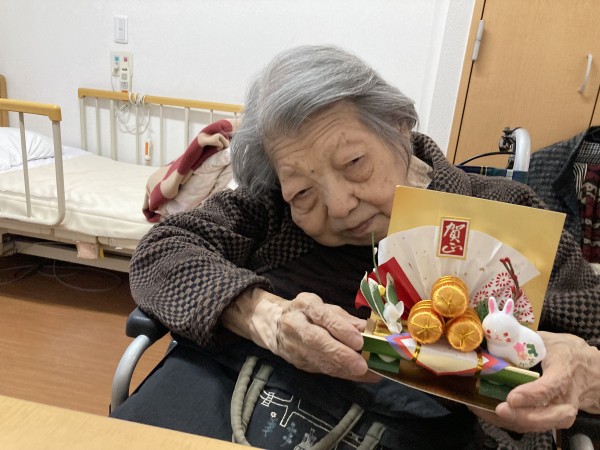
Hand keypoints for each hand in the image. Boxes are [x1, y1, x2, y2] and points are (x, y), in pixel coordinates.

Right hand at [222, 288, 380, 382]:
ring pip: (318, 359)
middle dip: (340, 354)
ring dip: (342, 368)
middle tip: (362, 365)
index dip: (340, 328)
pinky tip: (356, 376)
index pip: (322, 315)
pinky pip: (320, 369)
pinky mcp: (297, 362)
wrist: (274, 325)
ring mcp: (293, 346)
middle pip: (317, 340)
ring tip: (365, 373)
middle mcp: (295, 324)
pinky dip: (339, 373)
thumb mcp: (324, 307)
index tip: (359, 340)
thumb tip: (367, 329)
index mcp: (304, 305)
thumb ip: (345, 319)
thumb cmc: (306, 313)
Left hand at [470, 331, 599, 432]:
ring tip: (486, 412)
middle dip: (522, 417)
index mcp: (563, 374)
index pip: (549, 388)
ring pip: (540, 425)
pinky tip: (490, 414)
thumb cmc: (566, 352)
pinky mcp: (553, 420)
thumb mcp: (550, 340)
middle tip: (500, 410)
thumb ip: (525, 339)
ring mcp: (561, 412)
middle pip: (548, 416)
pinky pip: (533, 426)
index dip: (531, 395)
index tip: (512, 398)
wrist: (590, 371)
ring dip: (513, 421)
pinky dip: (512, 422)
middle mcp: (565, 399)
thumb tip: (496, 334)